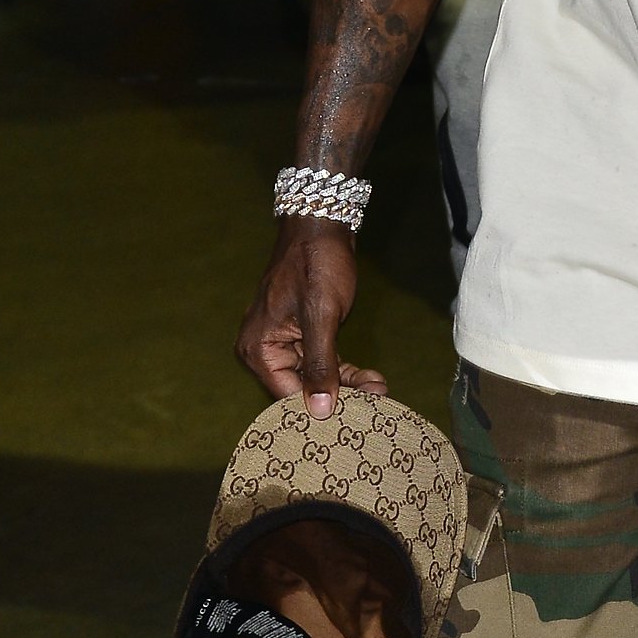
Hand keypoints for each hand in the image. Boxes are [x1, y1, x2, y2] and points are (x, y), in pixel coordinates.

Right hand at [236, 219, 386, 414]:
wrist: (321, 225)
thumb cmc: (317, 264)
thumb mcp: (321, 315)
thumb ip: (320, 364)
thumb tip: (320, 410)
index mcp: (258, 349)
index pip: (288, 396)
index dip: (323, 406)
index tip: (358, 412)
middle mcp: (263, 349)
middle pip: (301, 389)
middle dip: (340, 395)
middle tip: (378, 396)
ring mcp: (281, 341)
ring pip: (314, 377)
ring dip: (346, 383)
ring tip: (379, 387)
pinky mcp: (299, 333)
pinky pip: (319, 361)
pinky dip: (342, 369)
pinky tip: (368, 377)